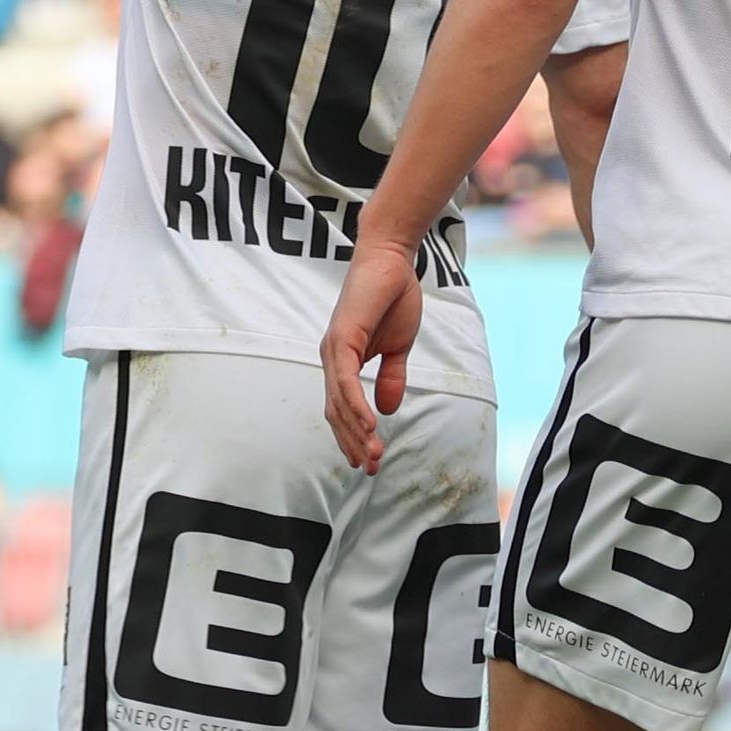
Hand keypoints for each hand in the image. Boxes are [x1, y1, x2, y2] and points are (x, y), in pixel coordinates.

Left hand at [320, 241, 425, 472]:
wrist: (392, 260)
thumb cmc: (393, 297)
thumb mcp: (398, 347)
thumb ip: (391, 377)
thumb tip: (387, 409)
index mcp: (343, 361)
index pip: (343, 408)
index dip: (353, 435)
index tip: (368, 459)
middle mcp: (331, 359)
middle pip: (337, 412)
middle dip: (353, 442)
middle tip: (369, 469)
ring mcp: (333, 349)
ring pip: (339, 402)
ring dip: (356, 431)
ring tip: (373, 454)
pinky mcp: (342, 339)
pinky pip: (346, 381)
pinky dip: (355, 405)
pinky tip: (369, 424)